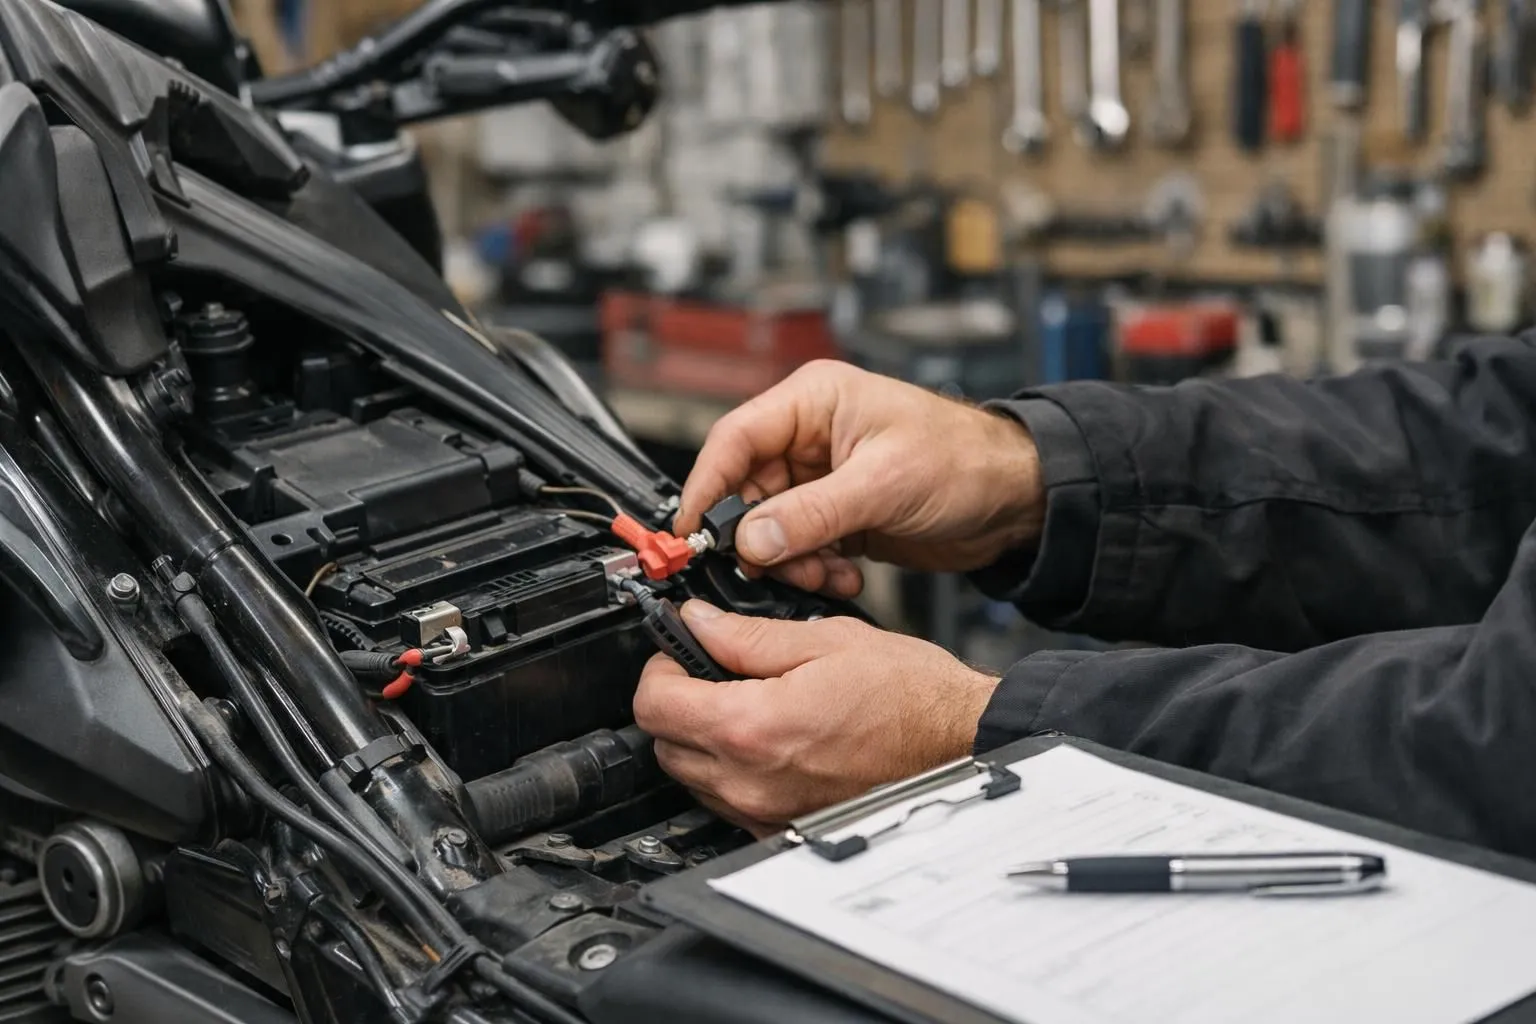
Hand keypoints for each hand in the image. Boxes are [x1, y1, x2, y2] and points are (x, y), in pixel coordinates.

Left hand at [633, 600, 999, 832]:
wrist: (960, 745)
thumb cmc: (910, 696)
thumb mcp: (826, 639)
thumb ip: (747, 636)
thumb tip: (697, 623)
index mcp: (753, 726)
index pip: (653, 703)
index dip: (660, 668)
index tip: (680, 651)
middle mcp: (751, 779)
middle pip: (663, 744)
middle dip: (678, 702)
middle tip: (713, 672)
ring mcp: (765, 811)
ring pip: (690, 776)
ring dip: (701, 738)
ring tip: (749, 703)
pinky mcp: (781, 829)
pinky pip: (726, 801)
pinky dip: (730, 770)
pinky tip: (768, 739)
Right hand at [676, 361, 1042, 598]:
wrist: (1015, 499)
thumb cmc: (966, 461)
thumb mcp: (885, 484)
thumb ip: (813, 513)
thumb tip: (753, 539)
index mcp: (813, 401)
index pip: (734, 439)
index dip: (706, 486)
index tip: (693, 533)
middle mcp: (809, 436)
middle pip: (744, 489)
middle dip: (754, 536)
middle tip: (768, 568)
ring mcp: (821, 477)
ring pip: (768, 525)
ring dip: (788, 559)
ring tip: (823, 573)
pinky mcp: (836, 514)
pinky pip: (798, 546)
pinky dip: (811, 568)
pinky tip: (842, 575)